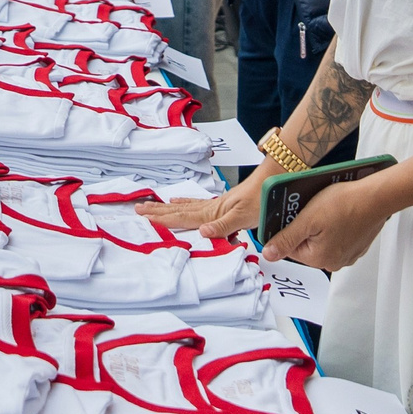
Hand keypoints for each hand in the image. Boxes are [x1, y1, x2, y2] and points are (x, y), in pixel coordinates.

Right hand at [137, 166, 264, 240]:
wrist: (274, 180)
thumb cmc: (262, 199)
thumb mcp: (244, 216)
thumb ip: (223, 226)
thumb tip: (201, 233)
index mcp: (213, 213)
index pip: (183, 218)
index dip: (163, 219)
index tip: (144, 217)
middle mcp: (211, 208)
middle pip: (179, 211)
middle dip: (158, 211)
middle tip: (138, 208)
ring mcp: (217, 205)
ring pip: (186, 207)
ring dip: (168, 207)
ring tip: (153, 205)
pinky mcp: (224, 204)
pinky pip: (198, 205)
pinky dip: (186, 204)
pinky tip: (182, 202)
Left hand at [264, 173, 398, 272]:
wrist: (376, 196)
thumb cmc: (346, 204)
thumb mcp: (307, 219)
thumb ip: (286, 239)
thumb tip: (269, 255)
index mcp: (319, 259)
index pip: (290, 247)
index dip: (291, 227)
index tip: (296, 214)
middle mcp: (334, 262)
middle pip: (307, 244)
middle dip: (307, 226)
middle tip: (312, 208)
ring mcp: (348, 254)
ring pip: (323, 239)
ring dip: (321, 225)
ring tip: (327, 208)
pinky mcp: (357, 244)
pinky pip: (338, 236)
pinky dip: (336, 225)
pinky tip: (339, 211)